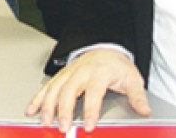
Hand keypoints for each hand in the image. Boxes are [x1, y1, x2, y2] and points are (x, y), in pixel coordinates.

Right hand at [26, 48, 148, 132]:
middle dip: (64, 110)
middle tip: (63, 127)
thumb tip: (144, 109)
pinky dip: (38, 98)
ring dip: (48, 106)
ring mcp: (69, 73)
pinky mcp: (61, 76)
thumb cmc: (116, 65)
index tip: (89, 126)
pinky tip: (32, 110)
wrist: (105, 48)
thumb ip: (137, 95)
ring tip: (46, 121)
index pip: (94, 92)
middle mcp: (81, 72)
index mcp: (99, 72)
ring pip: (55, 89)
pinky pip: (47, 86)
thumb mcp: (132, 78)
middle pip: (69, 91)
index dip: (91, 110)